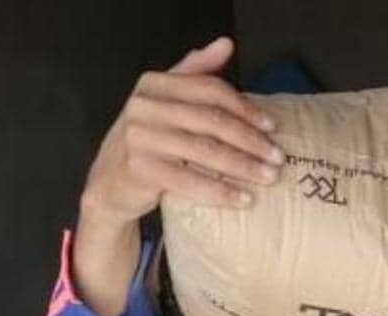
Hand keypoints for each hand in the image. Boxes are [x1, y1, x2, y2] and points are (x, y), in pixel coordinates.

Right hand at [71, 37, 283, 315]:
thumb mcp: (166, 101)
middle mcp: (144, 106)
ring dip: (242, 167)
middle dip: (250, 140)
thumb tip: (225, 44)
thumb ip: (194, 72)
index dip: (244, 108)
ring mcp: (140, 137)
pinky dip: (220, 192)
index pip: (210, 90)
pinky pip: (189, 181)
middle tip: (277, 157)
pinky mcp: (140, 169)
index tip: (271, 126)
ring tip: (268, 177)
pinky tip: (244, 199)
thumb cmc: (148, 140)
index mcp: (154, 84)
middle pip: (211, 121)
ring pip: (204, 151)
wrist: (110, 181)